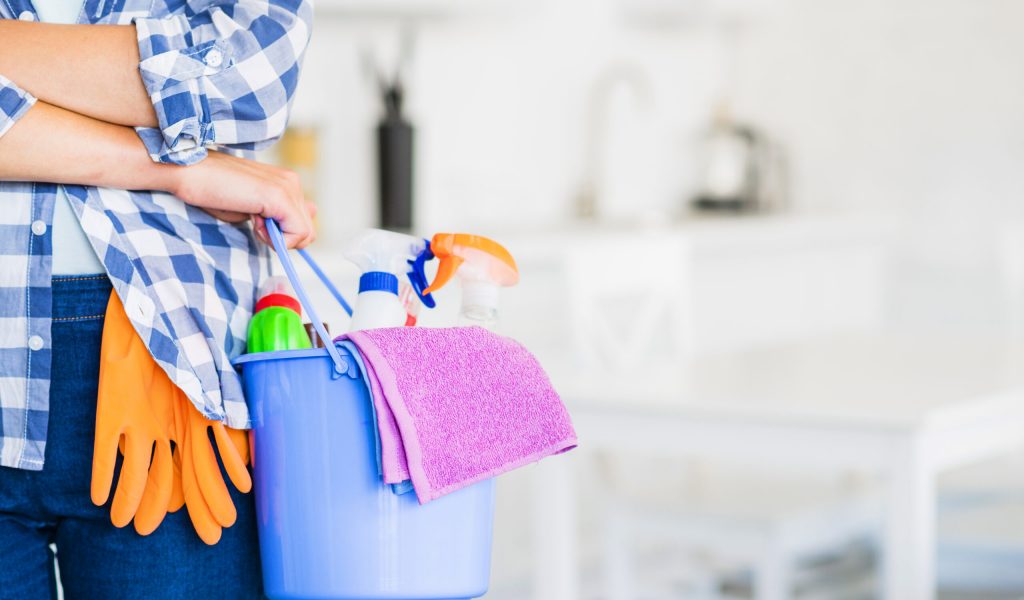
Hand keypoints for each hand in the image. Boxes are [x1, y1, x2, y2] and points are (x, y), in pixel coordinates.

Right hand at [169, 151, 315, 248]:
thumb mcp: (250, 210)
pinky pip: (297, 233)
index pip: (304, 221)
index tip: (258, 224)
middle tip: (254, 223)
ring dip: (278, 239)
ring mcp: (288, 187)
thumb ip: (275, 220)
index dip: (283, 235)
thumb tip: (301, 235)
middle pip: (308, 230)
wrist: (187, 171)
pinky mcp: (279, 196)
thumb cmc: (211, 191)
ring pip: (305, 233)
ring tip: (252, 221)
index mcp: (285, 182)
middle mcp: (291, 181)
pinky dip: (277, 239)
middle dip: (283, 238)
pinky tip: (254, 222)